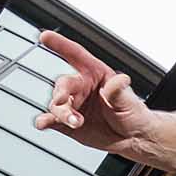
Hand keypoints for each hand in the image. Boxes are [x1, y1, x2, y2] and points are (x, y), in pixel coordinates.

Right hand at [33, 30, 155, 157]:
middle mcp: (81, 88)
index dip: (61, 45)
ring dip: (62, 113)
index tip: (45, 36)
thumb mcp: (129, 101)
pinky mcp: (68, 124)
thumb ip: (118, 91)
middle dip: (61, 93)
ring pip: (57, 104)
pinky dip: (46, 121)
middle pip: (63, 84)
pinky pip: (53, 120)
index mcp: (95, 74)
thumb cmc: (133, 115)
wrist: (133, 139)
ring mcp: (74, 105)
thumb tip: (119, 81)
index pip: (76, 55)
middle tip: (64, 102)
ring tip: (75, 122)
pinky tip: (42, 123)